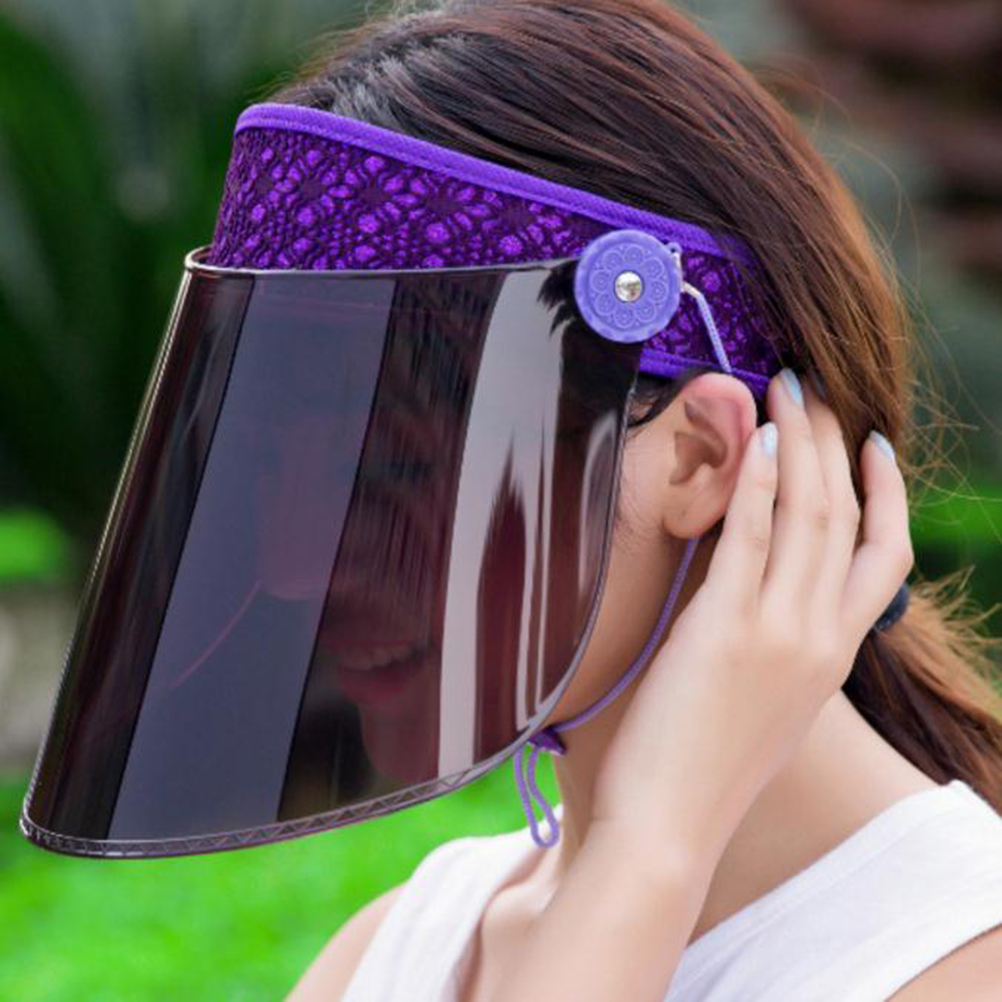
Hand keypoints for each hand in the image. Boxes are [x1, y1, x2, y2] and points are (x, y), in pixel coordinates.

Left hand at [588, 368, 913, 857]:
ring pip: (808, 513)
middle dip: (834, 443)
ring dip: (799, 440)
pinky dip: (755, 479)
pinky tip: (753, 434)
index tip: (870, 444)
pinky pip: (751, 535)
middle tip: (817, 390)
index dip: (884, 491)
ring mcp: (779, 632)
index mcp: (835, 654)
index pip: (884, 554)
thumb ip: (780, 642)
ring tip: (786, 387)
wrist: (672, 828)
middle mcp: (821, 637)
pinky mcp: (725, 629)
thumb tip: (764, 587)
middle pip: (846, 516)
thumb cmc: (706, 766)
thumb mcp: (769, 700)